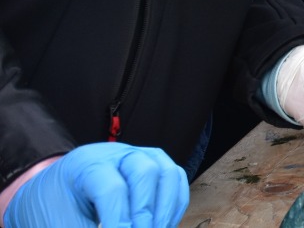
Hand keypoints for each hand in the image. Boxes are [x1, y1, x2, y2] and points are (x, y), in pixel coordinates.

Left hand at [5, 145, 186, 227]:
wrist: (56, 190)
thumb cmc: (55, 205)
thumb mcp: (58, 221)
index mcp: (87, 163)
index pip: (112, 189)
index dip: (118, 221)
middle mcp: (118, 154)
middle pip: (145, 172)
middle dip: (146, 212)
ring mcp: (140, 157)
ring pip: (168, 173)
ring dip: (166, 209)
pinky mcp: (155, 166)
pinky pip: (175, 181)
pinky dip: (174, 206)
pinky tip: (163, 225)